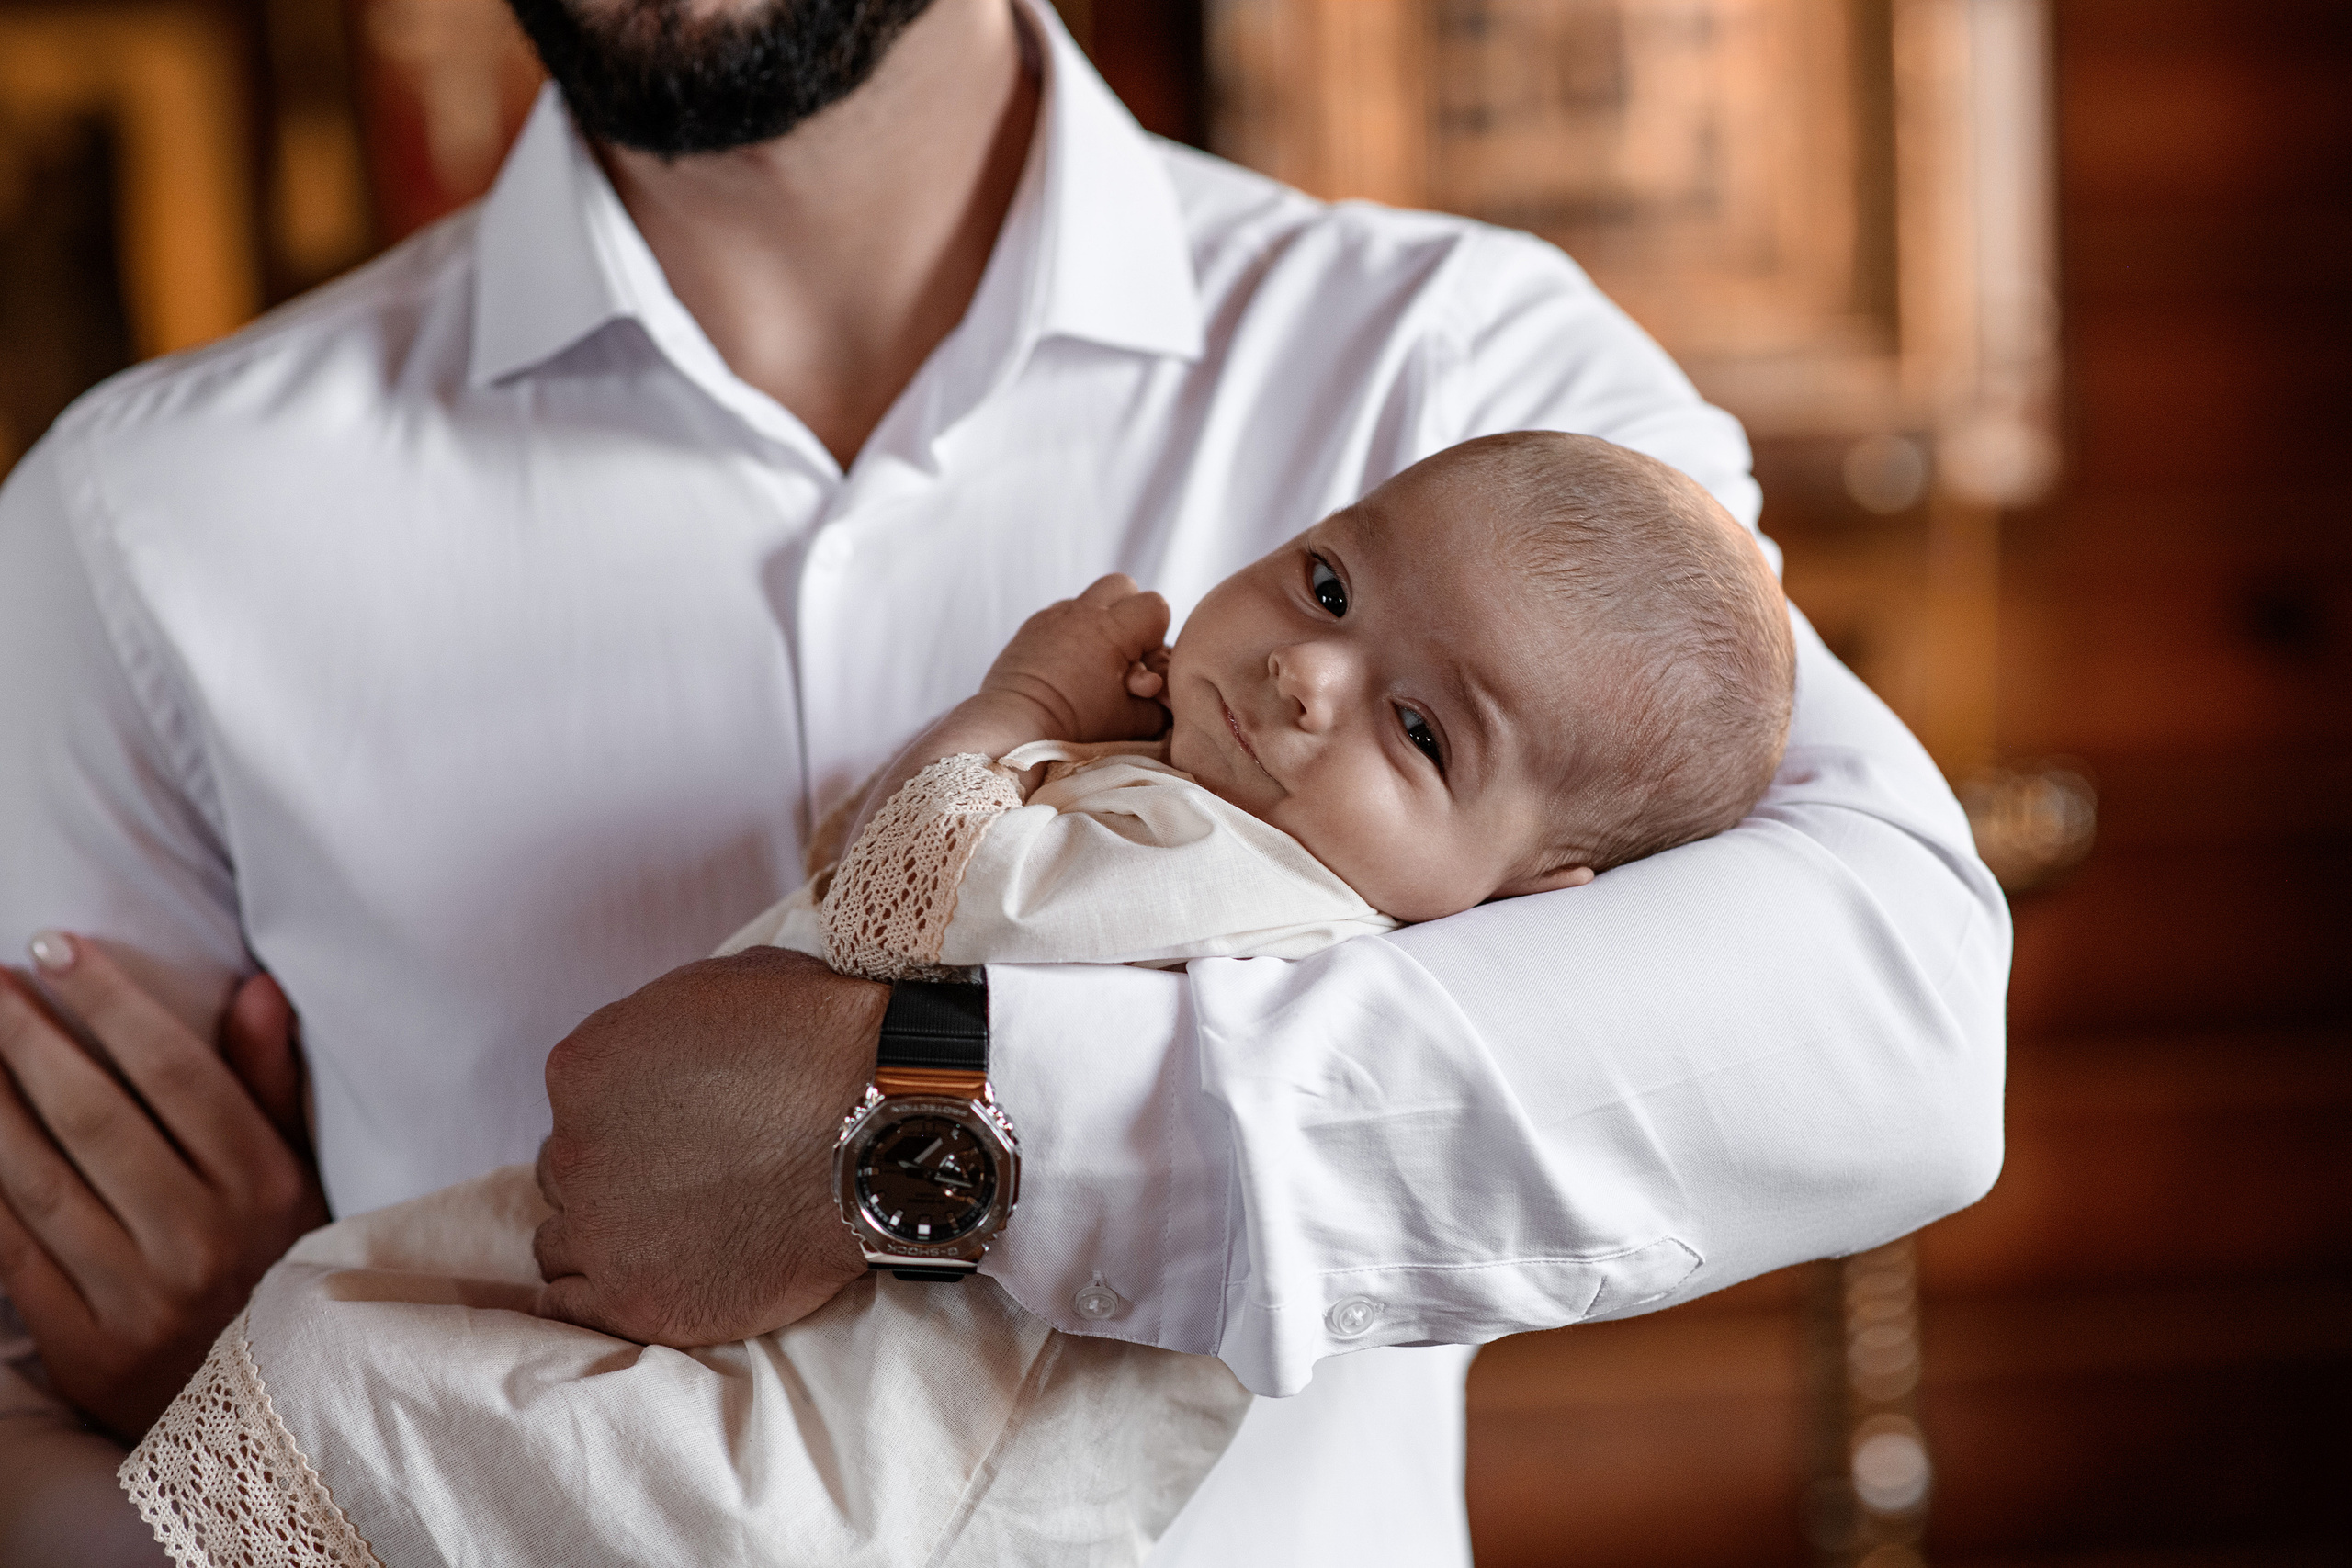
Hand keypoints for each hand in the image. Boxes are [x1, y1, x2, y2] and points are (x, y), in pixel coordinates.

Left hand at [0, 934, 325, 1439]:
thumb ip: (271, 1083)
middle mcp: (207, 1238)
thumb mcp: (299, 1174)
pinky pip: (10, 1251)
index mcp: (267, 1186)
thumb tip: (255, 989)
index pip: (177, 1073)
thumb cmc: (277, 1265)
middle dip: (28, 1038)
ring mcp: (142, 1297)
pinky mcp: (86, 1346)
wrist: (261, 1411)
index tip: (57, 948)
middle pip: (96, 1118)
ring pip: (39, 1181)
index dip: (111, 1004)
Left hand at [532, 947, 885, 1345]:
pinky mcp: (635, 1300)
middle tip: (690, 1179)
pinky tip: (648, 1282)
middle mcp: (575, 1149)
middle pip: (570, 1171)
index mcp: (586, 1066)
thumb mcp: (732, 983)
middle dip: (620, 1174)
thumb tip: (678, 1046)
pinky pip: (572, 1309)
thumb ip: (672, 1023)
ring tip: (679, 1237)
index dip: (632, 1115)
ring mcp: (601, 1230)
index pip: (580, 1103)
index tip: (680, 1127)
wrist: (880, 1133)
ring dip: (609, 1238)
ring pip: (564, 1240)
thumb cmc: (826, 1046)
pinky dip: (600, 1297)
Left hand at [978, 572, 1171, 742]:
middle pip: (1123, 585)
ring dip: (1099, 622)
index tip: (1144, 665)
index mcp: (1111, 629)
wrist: (1015, 729)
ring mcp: (1052, 617)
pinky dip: (1072, 631)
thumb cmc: (1077, 727)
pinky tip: (1069, 665)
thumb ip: (1160, 701)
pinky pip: (1061, 614)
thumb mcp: (1134, 719)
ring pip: (1089, 598)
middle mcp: (1080, 613)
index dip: (1157, 636)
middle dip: (1131, 614)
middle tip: (1125, 653)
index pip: (1155, 606)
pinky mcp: (1031, 628)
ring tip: (1095, 662)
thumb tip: (1163, 689)